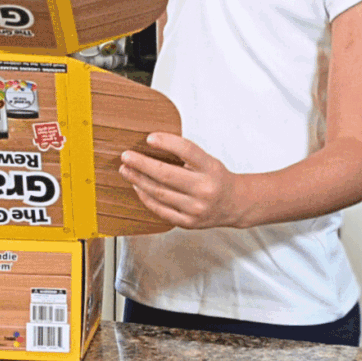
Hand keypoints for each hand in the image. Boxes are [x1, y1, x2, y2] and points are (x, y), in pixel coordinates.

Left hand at [118, 133, 246, 229]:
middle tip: (126, 156)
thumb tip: (152, 143)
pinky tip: (137, 187)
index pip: (187, 150)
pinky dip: (146, 197)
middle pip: (167, 174)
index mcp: (211, 168)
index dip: (167, 142)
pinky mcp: (189, 222)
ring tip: (126, 170)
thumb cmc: (216, 178)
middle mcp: (205, 189)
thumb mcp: (208, 161)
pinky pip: (161, 210)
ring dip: (138, 180)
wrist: (235, 205)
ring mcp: (197, 208)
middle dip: (142, 164)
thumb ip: (185, 154)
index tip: (149, 138)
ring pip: (160, 193)